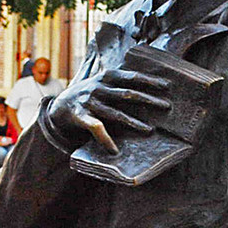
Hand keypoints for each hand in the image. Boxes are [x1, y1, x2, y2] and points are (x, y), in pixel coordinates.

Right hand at [47, 69, 165, 152]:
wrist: (59, 107)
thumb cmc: (90, 95)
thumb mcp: (104, 82)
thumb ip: (122, 82)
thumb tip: (150, 83)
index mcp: (107, 76)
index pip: (132, 77)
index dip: (150, 80)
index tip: (167, 86)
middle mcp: (99, 87)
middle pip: (128, 94)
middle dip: (149, 100)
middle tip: (167, 106)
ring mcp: (90, 102)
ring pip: (116, 113)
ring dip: (134, 122)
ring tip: (150, 130)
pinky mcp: (81, 117)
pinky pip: (96, 128)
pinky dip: (105, 139)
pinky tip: (114, 150)